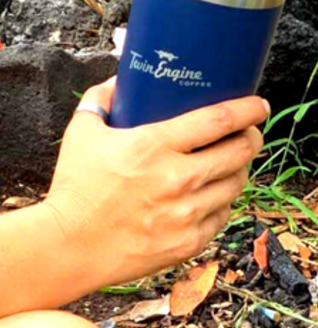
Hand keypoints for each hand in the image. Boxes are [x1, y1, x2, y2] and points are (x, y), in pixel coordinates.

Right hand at [44, 79, 266, 287]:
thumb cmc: (75, 186)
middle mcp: (177, 179)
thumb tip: (119, 82)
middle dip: (252, 138)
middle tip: (249, 133)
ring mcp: (186, 213)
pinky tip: (210, 195)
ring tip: (229, 163)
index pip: (218, 120)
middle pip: (239, 152)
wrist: (70, 245)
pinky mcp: (188, 242)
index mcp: (153, 145)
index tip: (257, 105)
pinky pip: (221, 216)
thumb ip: (100, 99)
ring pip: (235, 185)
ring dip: (238, 170)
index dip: (247, 110)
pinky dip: (220, 202)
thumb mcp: (82, 132)